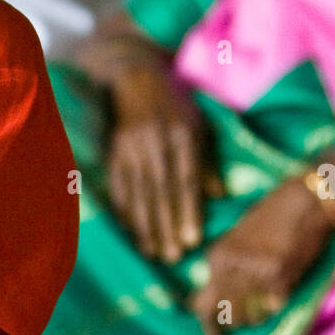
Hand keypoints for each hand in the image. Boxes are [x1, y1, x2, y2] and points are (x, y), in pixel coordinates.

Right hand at [106, 61, 219, 262]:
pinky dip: (123, 209)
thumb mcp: (198, 124)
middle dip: (166, 225)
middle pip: (161, 190)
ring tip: (152, 253)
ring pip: (138, 191)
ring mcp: (130, 145)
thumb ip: (208, 161)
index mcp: (182, 133)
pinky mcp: (113, 149)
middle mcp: (155, 140)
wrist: (134, 77)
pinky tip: (129, 231)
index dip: (189, 210)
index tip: (193, 240)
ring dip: (144, 225)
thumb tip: (221, 197)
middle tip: (173, 257)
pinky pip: (118, 184)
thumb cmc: (175, 104)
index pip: (186, 178)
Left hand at [191, 175, 334, 334]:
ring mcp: (254, 271)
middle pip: (223, 314)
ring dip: (256, 318)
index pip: (202, 304)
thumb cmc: (275, 215)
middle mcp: (231, 265)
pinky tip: (283, 289)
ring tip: (266, 303)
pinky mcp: (279, 274)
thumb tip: (215, 299)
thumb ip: (228, 266)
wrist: (305, 199)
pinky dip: (278, 305)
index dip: (210, 329)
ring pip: (248, 315)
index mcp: (217, 255)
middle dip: (234, 327)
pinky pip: (274, 306)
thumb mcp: (240, 238)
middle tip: (244, 332)